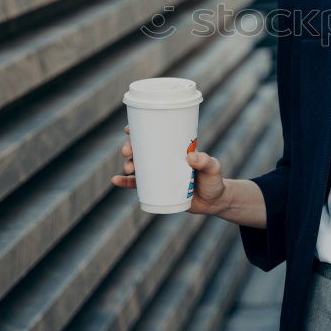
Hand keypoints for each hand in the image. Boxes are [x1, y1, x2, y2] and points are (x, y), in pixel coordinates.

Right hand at [111, 125, 232, 215]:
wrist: (214, 201)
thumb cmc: (214, 180)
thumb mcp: (212, 167)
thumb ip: (205, 161)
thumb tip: (191, 157)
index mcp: (175, 147)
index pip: (156, 134)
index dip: (139, 130)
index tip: (128, 129)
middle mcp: (164, 158)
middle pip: (142, 148)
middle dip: (130, 147)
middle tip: (127, 152)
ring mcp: (160, 173)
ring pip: (138, 165)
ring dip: (128, 164)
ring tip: (128, 168)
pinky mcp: (157, 188)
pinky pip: (137, 185)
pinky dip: (125, 182)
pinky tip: (116, 180)